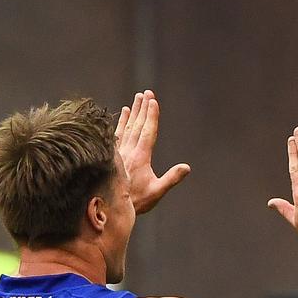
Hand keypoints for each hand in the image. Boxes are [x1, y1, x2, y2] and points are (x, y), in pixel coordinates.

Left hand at [115, 90, 190, 214]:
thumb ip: (171, 178)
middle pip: (138, 125)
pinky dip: (121, 121)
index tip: (153, 101)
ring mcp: (121, 151)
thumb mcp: (157, 191)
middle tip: (147, 92)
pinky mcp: (114, 154)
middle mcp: (129, 150)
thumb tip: (186, 167)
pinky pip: (118, 133)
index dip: (151, 116)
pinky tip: (124, 113)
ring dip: (134, 111)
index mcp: (141, 157)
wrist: (111, 205)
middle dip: (143, 108)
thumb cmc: (137, 200)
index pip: (148, 131)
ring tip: (137, 98)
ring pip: (128, 126)